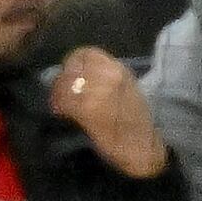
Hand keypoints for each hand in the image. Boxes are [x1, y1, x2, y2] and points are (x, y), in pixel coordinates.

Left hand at [49, 48, 167, 178]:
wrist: (144, 147)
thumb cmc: (135, 122)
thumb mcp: (125, 89)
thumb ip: (104, 78)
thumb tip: (79, 76)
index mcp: (118, 69)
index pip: (85, 53)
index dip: (71, 64)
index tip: (67, 75)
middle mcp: (109, 74)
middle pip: (71, 67)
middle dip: (62, 79)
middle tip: (59, 91)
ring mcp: (98, 90)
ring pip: (65, 82)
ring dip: (58, 93)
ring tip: (58, 103)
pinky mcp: (88, 109)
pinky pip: (64, 100)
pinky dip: (58, 105)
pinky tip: (59, 112)